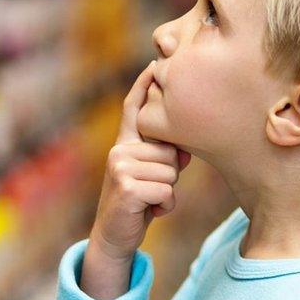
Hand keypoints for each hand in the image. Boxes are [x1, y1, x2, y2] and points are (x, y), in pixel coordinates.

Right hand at [89, 61, 191, 262]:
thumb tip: (184, 149)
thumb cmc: (139, 202)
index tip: (156, 63)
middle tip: (153, 188)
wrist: (114, 235)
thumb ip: (164, 157)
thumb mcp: (151, 175)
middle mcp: (118, 150)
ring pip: (170, 171)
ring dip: (168, 191)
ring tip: (151, 199)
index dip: (144, 86)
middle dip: (171, 173)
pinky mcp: (125, 187)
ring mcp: (120, 167)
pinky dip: (165, 205)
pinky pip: (167, 190)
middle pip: (170, 149)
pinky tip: (150, 210)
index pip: (132, 109)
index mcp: (124, 144)